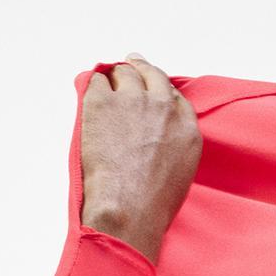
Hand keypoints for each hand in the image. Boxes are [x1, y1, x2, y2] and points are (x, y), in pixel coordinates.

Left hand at [79, 57, 200, 265]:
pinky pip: (97, 81)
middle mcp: (163, 106)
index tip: (149, 90)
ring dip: (115, 79)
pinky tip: (89, 96)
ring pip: (124, 72)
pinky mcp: (103, 102)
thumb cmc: (151, 205)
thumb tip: (156, 140)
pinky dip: (93, 87)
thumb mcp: (180, 173)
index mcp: (186, 127)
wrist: (128, 209)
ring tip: (106, 85)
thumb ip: (173, 146)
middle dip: (139, 69)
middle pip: (151, 74)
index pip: (172, 94)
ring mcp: (133, 100)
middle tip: (129, 66)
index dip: (157, 90)